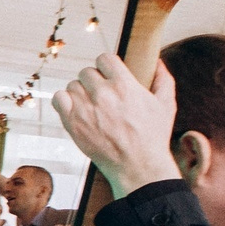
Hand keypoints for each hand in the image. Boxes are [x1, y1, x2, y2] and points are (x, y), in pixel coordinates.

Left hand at [54, 53, 182, 198]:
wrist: (138, 167)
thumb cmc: (153, 137)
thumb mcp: (166, 106)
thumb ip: (163, 80)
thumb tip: (158, 61)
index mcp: (124, 84)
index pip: (104, 58)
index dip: (106, 66)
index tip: (109, 76)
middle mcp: (102, 93)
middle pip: (87, 72)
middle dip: (94, 81)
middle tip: (101, 95)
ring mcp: (85, 108)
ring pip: (73, 85)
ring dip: (80, 92)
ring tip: (90, 105)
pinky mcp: (73, 123)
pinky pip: (58, 99)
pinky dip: (63, 101)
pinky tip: (74, 108)